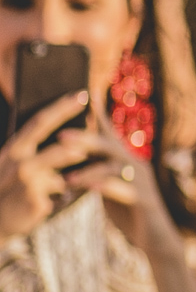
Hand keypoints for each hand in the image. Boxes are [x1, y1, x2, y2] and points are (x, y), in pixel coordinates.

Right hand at [0, 91, 91, 240]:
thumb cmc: (13, 193)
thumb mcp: (21, 170)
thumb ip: (41, 155)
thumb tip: (77, 142)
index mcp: (15, 149)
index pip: (38, 122)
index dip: (59, 107)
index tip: (81, 93)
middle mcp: (17, 159)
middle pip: (43, 129)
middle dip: (63, 111)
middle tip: (86, 98)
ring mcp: (24, 178)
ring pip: (53, 157)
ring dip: (70, 150)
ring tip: (85, 146)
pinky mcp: (34, 197)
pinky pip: (61, 188)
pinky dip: (68, 189)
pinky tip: (70, 194)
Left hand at [61, 107, 182, 263]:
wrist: (156, 238)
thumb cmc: (129, 212)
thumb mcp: (109, 187)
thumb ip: (96, 170)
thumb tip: (72, 155)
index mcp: (126, 160)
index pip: (110, 132)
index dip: (98, 115)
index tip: (84, 95)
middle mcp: (136, 165)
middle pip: (110, 145)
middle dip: (86, 138)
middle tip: (62, 136)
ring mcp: (143, 182)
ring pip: (116, 167)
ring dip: (90, 170)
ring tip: (68, 178)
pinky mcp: (145, 200)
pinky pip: (124, 190)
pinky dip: (105, 187)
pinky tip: (89, 188)